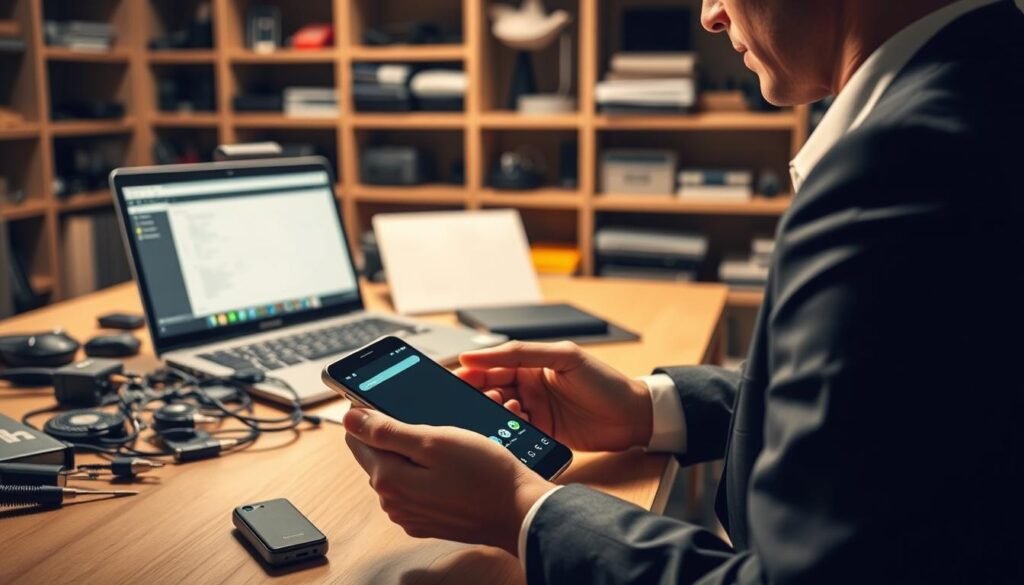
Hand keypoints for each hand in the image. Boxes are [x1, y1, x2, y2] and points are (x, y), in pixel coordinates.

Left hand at [343, 408, 555, 554]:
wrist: (520, 512)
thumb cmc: (486, 474)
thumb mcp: (435, 441)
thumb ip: (388, 431)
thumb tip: (350, 417)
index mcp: (388, 480)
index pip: (357, 437)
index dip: (373, 414)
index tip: (396, 401)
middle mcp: (393, 503)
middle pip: (379, 455)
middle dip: (401, 434)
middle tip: (438, 422)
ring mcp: (410, 515)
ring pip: (400, 470)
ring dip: (417, 454)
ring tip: (452, 444)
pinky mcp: (428, 520)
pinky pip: (417, 488)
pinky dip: (430, 473)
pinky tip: (455, 467)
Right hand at [456, 341, 652, 452]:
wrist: (634, 418)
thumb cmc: (605, 382)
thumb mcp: (563, 357)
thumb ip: (521, 353)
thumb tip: (475, 355)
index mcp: (529, 363)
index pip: (489, 366)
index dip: (469, 372)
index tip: (453, 380)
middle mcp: (526, 386)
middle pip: (488, 391)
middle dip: (478, 397)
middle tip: (480, 402)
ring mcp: (532, 412)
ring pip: (497, 414)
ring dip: (494, 416)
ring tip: (510, 413)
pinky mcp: (540, 434)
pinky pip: (513, 435)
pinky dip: (508, 434)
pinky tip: (515, 431)